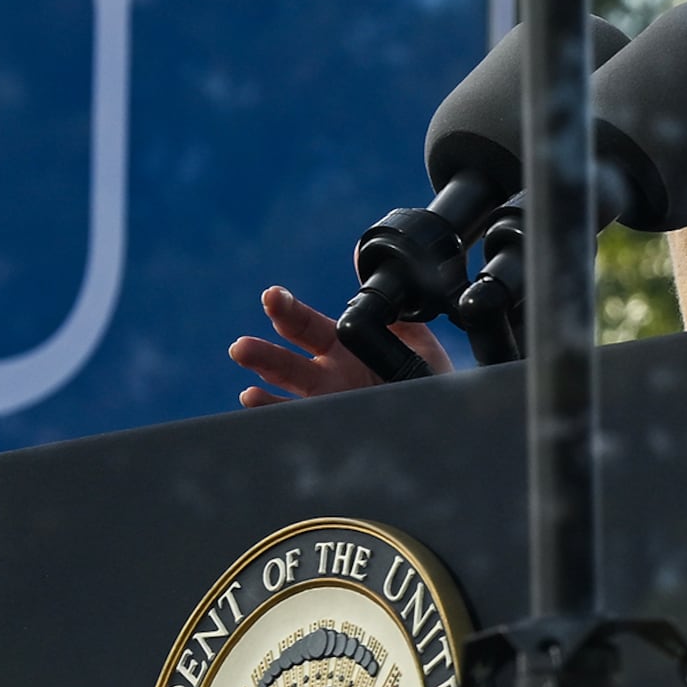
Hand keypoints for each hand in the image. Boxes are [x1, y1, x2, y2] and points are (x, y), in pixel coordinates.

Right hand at [229, 286, 445, 404]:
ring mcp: (328, 401)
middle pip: (287, 360)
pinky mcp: (332, 425)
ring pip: (288, 391)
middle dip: (263, 353)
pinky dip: (273, 412)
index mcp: (342, 345)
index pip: (305, 324)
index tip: (272, 296)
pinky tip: (254, 400)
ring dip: (263, 385)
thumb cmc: (428, 377)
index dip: (287, 310)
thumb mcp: (415, 338)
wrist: (445, 415)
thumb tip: (364, 260)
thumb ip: (391, 304)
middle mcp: (328, 373)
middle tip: (241, 347)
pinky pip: (298, 420)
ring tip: (244, 377)